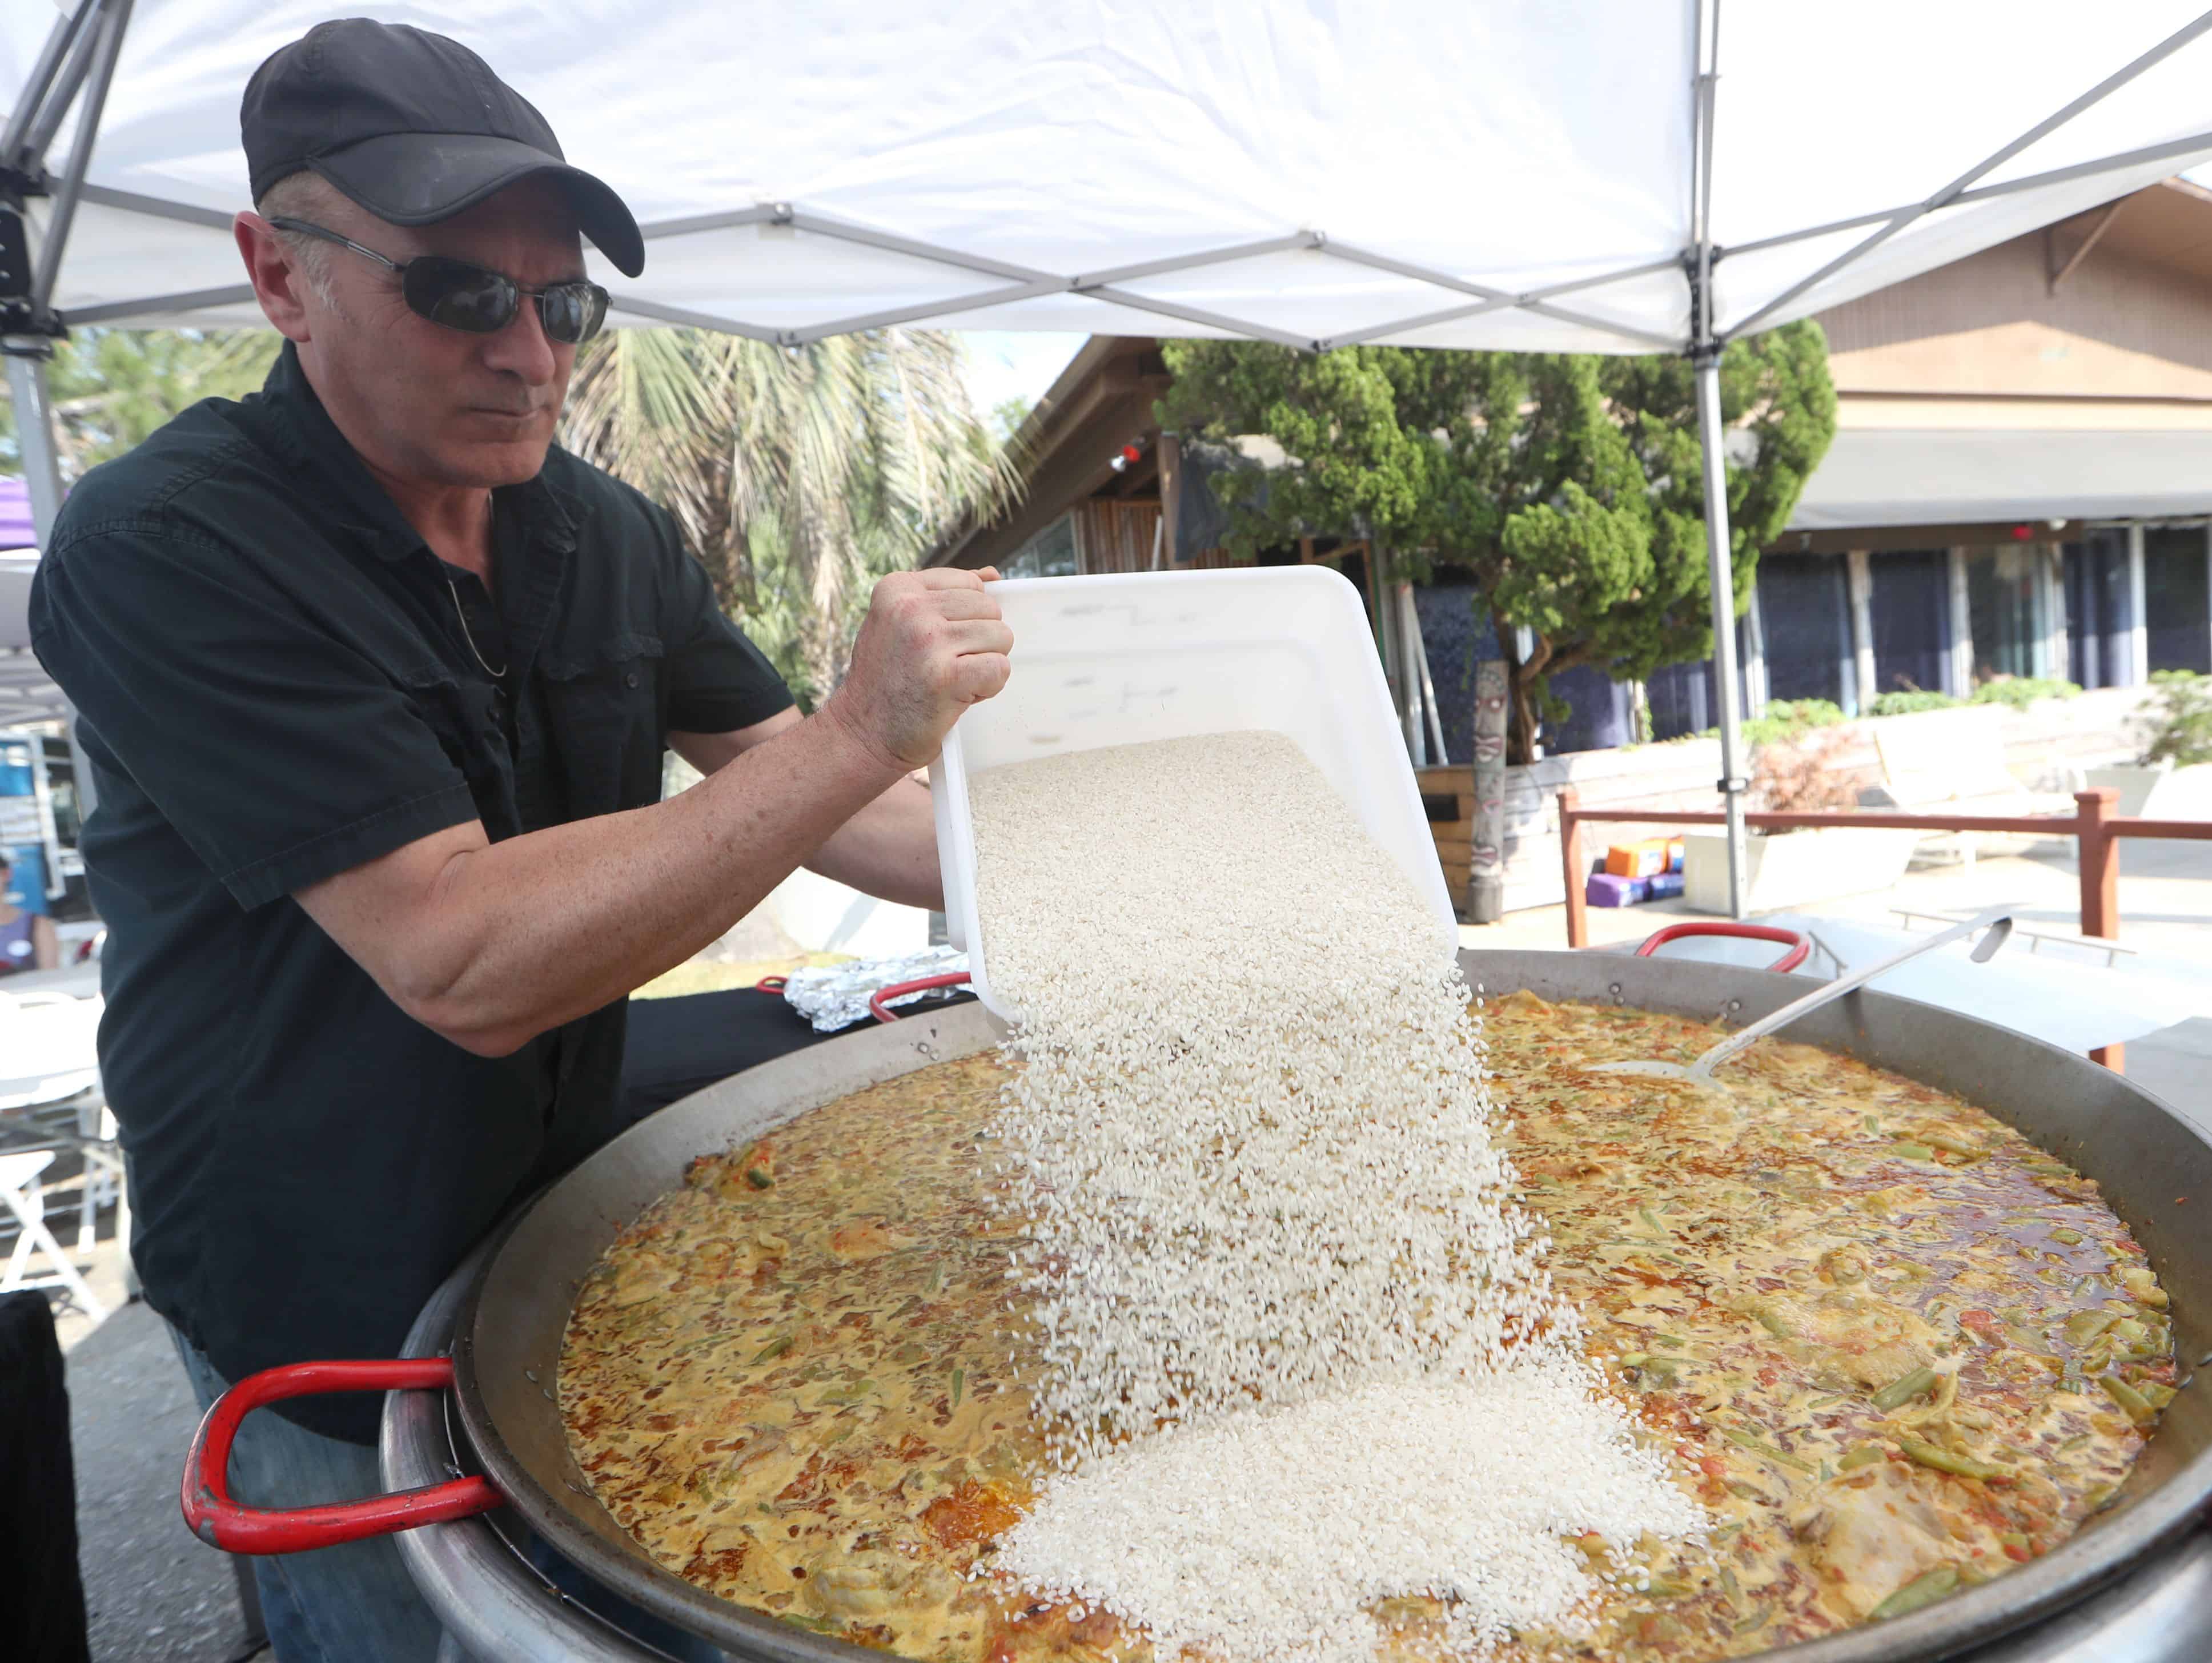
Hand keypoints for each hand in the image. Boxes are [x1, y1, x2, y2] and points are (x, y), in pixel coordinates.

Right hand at [824, 567, 1011, 769]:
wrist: (862, 734)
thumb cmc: (888, 681)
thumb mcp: (901, 623)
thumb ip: (945, 597)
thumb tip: (992, 575)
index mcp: (898, 587)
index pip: (971, 584)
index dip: (964, 619)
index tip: (934, 644)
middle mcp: (910, 607)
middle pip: (990, 610)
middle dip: (978, 642)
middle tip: (942, 667)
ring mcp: (928, 640)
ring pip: (1000, 637)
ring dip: (982, 665)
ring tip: (948, 681)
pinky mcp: (945, 676)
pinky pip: (999, 668)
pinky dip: (988, 687)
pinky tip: (957, 696)